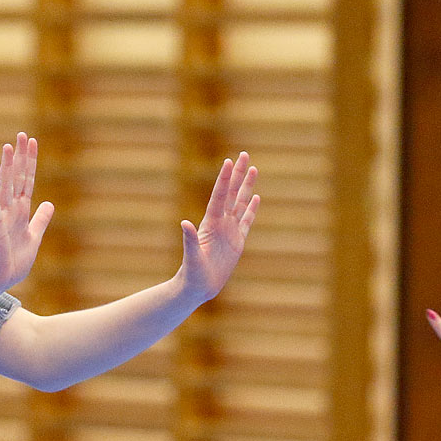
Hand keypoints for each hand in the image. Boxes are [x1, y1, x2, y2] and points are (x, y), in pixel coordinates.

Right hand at [0, 132, 54, 295]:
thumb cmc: (13, 261)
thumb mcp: (34, 237)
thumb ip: (41, 219)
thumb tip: (49, 204)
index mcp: (21, 211)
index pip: (27, 180)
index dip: (31, 161)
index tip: (33, 141)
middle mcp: (11, 210)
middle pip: (17, 178)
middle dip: (20, 157)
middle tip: (22, 135)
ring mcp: (2, 217)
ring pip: (5, 187)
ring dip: (7, 167)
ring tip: (8, 147)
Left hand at [177, 153, 259, 301]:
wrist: (197, 287)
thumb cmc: (192, 273)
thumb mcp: (192, 257)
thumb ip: (189, 240)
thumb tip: (184, 223)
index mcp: (210, 224)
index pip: (219, 196)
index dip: (224, 179)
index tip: (229, 161)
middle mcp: (220, 223)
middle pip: (231, 193)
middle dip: (238, 174)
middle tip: (244, 154)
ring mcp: (229, 231)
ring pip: (240, 203)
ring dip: (246, 186)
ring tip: (253, 168)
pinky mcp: (237, 241)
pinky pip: (246, 221)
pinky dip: (251, 209)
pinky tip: (255, 197)